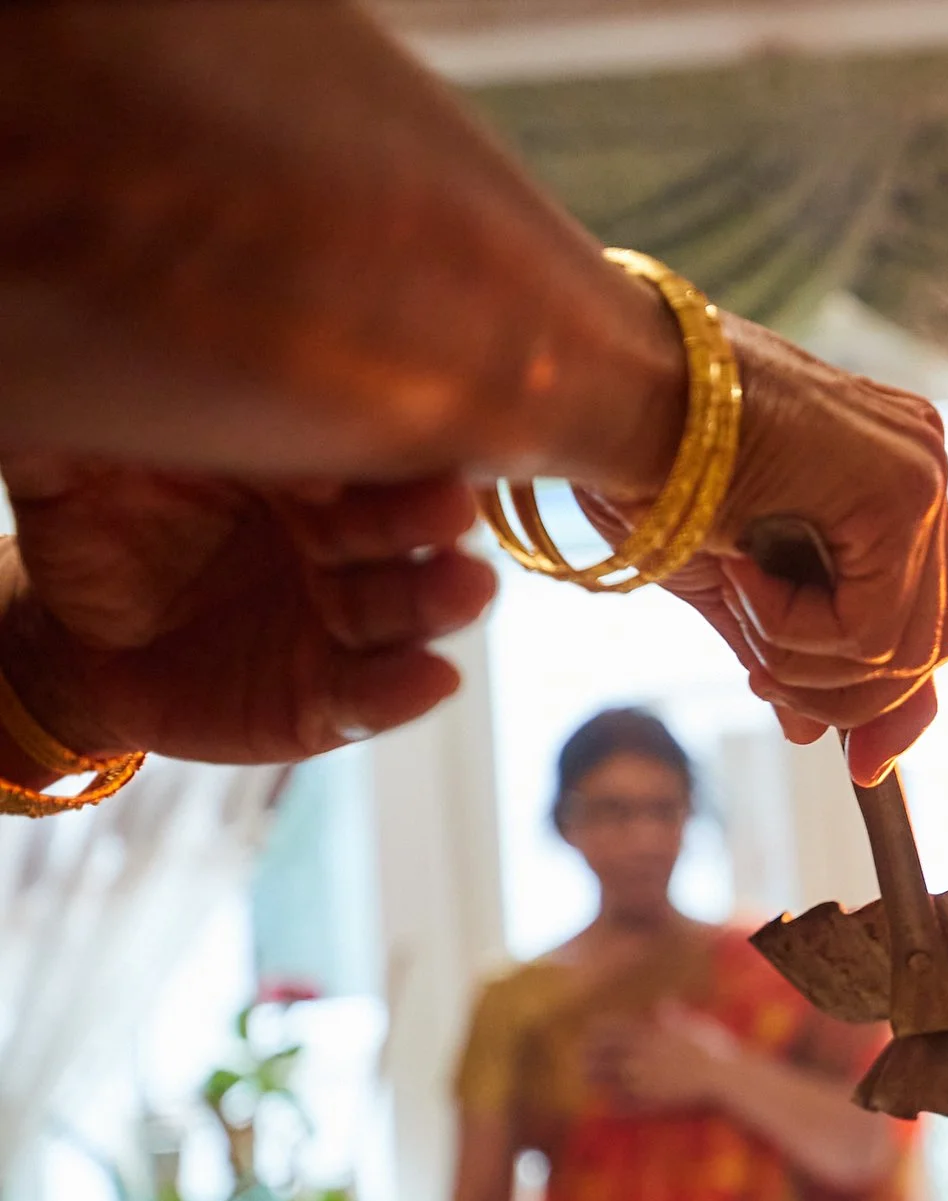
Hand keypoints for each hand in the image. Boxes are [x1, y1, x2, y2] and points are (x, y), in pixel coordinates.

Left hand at [0, 458, 493, 763]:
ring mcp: (342, 621)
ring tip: (468, 588)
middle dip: (425, 518)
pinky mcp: (331, 699)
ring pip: (402, 609)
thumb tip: (76, 349)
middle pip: (394, 527)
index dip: (358, 446)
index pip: (343, 453)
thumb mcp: (73, 466)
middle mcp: (340, 542)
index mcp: (296, 473)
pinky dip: (403, 689)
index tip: (364, 426)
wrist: (81, 640)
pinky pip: (371, 696)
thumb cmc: (94, 534)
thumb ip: (87, 418)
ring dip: (438, 599)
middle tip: (451, 507)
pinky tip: (434, 678)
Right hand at [581, 318, 947, 783]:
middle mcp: (922, 466)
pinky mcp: (904, 489)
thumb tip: (814, 733)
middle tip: (765, 687)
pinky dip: (795, 634)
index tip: (858, 763)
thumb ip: (788, 650)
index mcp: (889, 479)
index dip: (887, 701)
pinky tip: (742, 575)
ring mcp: (922, 471)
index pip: (927, 618)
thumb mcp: (730, 581)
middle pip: (932, 643)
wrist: (604, 392)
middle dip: (849, 698)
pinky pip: (872, 630)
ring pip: (904, 653)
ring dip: (804, 663)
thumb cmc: (643, 467)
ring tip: (738, 606)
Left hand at [588, 1001, 741, 1108]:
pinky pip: (622, 1104)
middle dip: (589, 1058)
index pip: (610, 1032)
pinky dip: (612, 1103)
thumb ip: (674, 1016)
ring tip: (587, 1080)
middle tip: (580, 1059)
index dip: (596, 1033)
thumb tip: (664, 1004)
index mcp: (648, 1037)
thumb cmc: (712, 1049)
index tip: (588, 1034)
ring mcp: (641, 1082)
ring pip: (607, 1081)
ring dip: (594, 1080)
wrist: (722, 1080)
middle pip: (602, 1057)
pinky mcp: (648, 1103)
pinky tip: (606, 1104)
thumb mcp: (693, 1026)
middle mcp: (638, 1059)